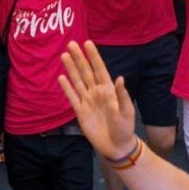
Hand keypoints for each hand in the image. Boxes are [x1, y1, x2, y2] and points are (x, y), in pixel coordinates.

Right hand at [58, 41, 137, 159]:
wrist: (116, 146)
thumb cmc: (125, 128)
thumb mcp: (127, 112)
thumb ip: (122, 96)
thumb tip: (119, 78)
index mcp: (108, 90)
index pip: (99, 69)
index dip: (93, 56)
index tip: (88, 43)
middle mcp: (96, 92)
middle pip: (86, 72)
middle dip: (79, 58)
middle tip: (71, 43)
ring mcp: (87, 101)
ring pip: (77, 81)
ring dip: (71, 68)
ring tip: (64, 55)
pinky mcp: (80, 112)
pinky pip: (72, 97)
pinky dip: (66, 87)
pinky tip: (61, 77)